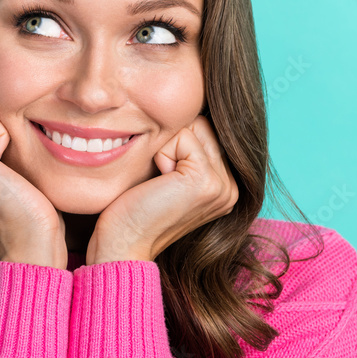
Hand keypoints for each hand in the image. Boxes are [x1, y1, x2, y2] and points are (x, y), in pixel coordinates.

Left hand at [86, 115, 238, 264]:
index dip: (176, 144)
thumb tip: (186, 114)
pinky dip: (162, 154)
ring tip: (160, 182)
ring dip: (167, 148)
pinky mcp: (206, 181)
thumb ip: (188, 151)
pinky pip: (182, 137)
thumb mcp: (169, 176)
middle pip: (203, 125)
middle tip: (160, 180)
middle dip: (173, 143)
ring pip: (194, 127)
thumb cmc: (135, 209)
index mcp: (227, 186)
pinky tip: (158, 182)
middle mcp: (233, 187)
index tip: (163, 179)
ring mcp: (223, 186)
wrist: (124, 243)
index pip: (207, 131)